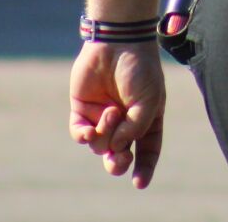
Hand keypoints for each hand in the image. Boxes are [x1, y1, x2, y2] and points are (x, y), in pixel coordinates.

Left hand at [68, 41, 165, 188]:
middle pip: (119, 156)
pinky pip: (80, 133)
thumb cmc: (139, 71)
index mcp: (146, 120)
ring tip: (110, 113)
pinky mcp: (83, 108)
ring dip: (105, 134)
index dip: (144, 169)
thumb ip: (135, 130)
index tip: (139, 184)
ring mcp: (102, 116)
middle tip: (120, 159)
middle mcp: (124, 122)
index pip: (146, 152)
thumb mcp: (148, 103)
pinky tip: (88, 131)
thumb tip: (115, 150)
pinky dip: (83, 136)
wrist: (117, 42)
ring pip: (99, 145)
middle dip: (118, 164)